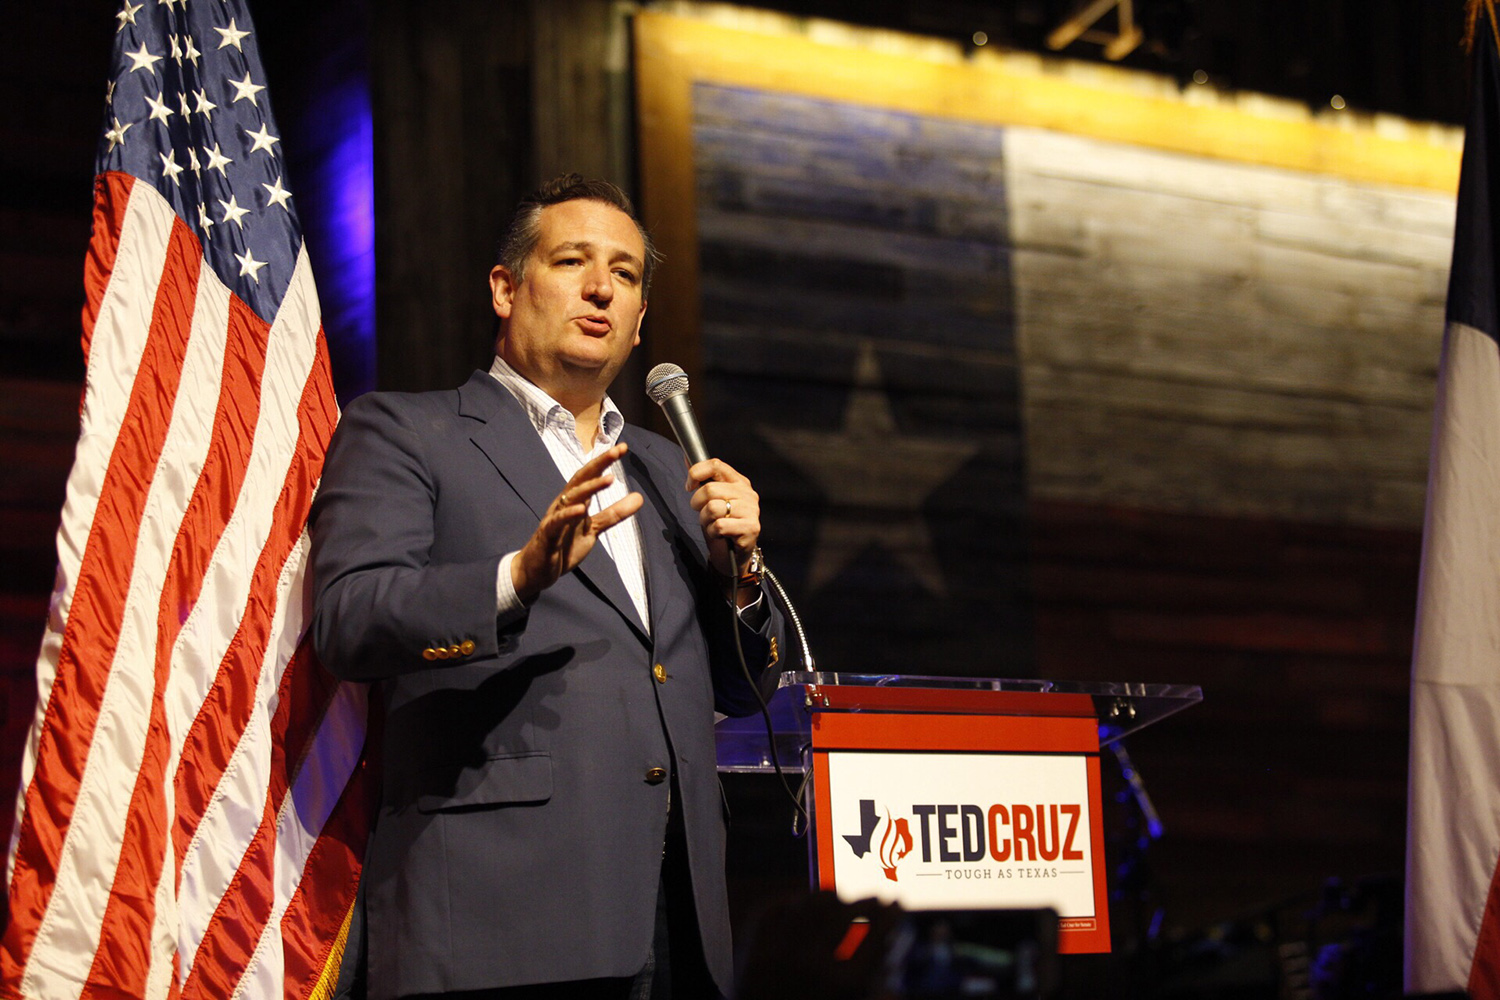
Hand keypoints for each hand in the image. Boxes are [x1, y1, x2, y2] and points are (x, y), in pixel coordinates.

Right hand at [512, 443, 642, 602]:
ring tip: (609, 479)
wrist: (537, 570)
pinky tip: (581, 509)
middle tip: (617, 451)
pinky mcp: (548, 535)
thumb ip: (613, 514)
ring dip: (590, 487)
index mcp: (575, 500)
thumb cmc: (563, 546)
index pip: (590, 476)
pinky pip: (558, 522)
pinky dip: (569, 514)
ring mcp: (555, 518)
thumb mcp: (593, 529)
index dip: (605, 461)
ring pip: (572, 497)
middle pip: (581, 479)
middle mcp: (564, 504)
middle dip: (599, 464)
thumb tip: (639, 497)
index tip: (623, 448)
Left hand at [686, 458, 759, 580]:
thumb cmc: (721, 524)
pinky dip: (713, 533)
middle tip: (702, 513)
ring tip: (712, 525)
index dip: (696, 473)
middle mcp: (748, 493)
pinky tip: (720, 535)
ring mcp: (751, 511)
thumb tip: (687, 457)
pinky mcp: (751, 528)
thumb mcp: (710, 500)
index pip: (716, 465)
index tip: (689, 486)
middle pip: (710, 489)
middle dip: (697, 504)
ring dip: (705, 520)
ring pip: (713, 508)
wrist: (734, 555)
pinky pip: (720, 526)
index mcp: (739, 482)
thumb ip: (702, 479)